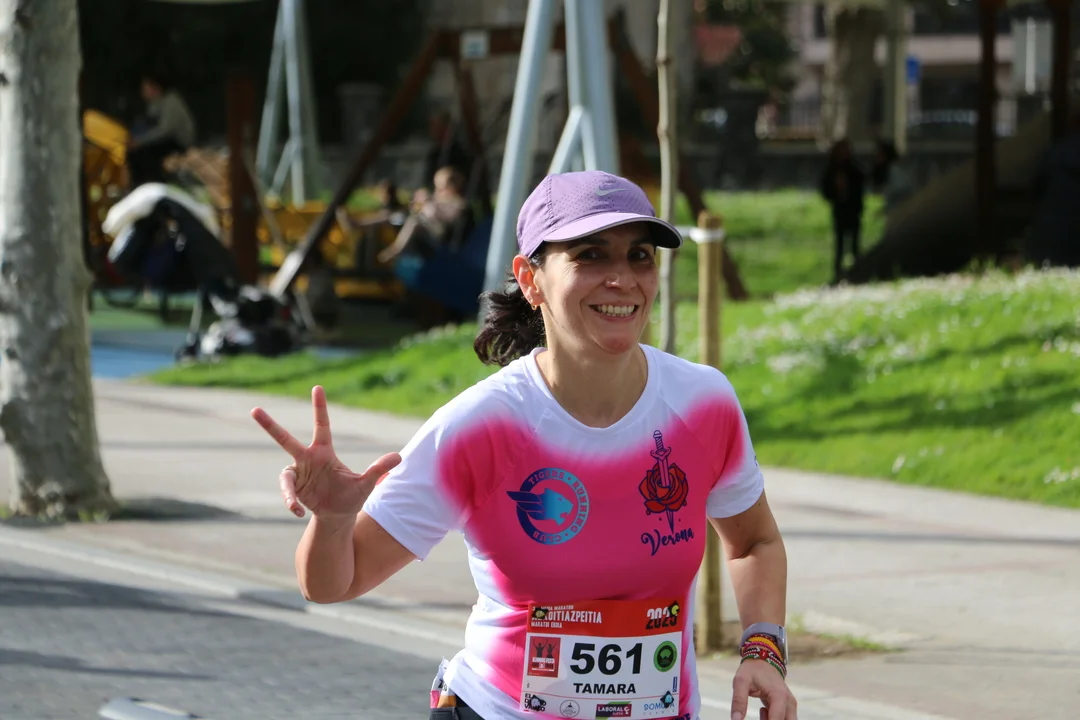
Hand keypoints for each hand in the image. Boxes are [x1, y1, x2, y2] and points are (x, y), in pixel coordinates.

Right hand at [250, 386, 400, 519]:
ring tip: (295, 505)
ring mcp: (298, 474)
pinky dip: (291, 501)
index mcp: (324, 452)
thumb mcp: (366, 484)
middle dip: (269, 425)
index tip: (317, 387)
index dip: (319, 407)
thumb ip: (378, 469)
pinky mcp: (294, 489)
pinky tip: (299, 512)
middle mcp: (307, 459)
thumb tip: (399, 457)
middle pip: (285, 439)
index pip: (322, 425)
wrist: (338, 516)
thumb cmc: (352, 496)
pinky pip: (288, 492)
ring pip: (284, 474)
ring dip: (287, 489)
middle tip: (254, 409)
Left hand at [730, 659, 796, 719]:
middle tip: (759, 714)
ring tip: (761, 710)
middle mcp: (789, 702)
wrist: (763, 660)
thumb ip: (738, 701)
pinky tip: (763, 709)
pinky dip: (773, 719)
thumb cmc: (751, 670)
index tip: (757, 718)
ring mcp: (791, 705)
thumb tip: (735, 719)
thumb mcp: (740, 682)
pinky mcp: (789, 707)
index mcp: (779, 696)